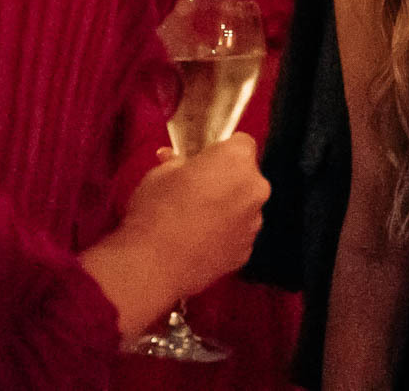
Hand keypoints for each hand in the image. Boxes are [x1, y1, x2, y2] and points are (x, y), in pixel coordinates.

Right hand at [82, 133, 268, 332]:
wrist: (153, 265)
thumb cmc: (156, 210)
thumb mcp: (161, 172)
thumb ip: (180, 162)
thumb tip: (180, 162)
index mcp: (236, 160)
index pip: (242, 142)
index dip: (222, 150)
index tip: (205, 160)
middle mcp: (254, 188)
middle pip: (246, 175)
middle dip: (226, 178)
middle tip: (196, 189)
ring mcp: (254, 222)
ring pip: (244, 205)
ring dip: (227, 206)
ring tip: (195, 219)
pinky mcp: (246, 251)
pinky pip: (238, 232)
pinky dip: (225, 233)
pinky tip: (199, 240)